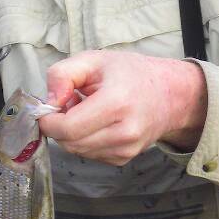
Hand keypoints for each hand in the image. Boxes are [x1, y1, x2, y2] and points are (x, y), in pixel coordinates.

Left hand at [39, 50, 207, 165]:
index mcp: (116, 102)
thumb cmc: (130, 74)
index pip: (67, 128)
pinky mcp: (124, 159)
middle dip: (59, 126)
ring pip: (77, 151)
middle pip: (69, 143)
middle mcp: (124, 131)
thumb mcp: (94, 60)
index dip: (49, 120)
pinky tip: (96, 123)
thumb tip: (49, 102)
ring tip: (85, 111)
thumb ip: (62, 74)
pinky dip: (84, 141)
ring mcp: (126, 149)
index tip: (49, 107)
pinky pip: (90, 154)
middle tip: (68, 105)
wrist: (169, 94)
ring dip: (71, 134)